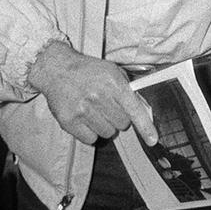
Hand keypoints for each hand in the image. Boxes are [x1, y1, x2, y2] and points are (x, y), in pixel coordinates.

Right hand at [27, 40, 157, 145]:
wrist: (57, 69)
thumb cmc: (88, 70)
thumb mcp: (112, 71)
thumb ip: (127, 89)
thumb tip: (142, 110)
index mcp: (113, 83)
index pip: (134, 109)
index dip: (145, 127)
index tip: (153, 140)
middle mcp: (98, 97)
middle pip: (122, 124)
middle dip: (118, 118)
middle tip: (107, 106)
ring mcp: (83, 110)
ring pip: (107, 133)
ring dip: (104, 125)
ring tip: (94, 110)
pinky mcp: (69, 121)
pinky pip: (90, 139)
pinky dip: (90, 132)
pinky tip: (85, 118)